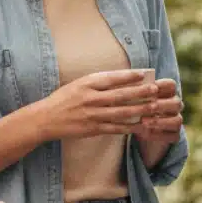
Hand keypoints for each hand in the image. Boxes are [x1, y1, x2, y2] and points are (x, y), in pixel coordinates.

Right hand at [41, 70, 164, 140]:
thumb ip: (99, 81)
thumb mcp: (79, 84)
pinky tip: (141, 125)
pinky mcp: (93, 129)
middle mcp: (90, 98)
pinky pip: (115, 128)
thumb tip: (124, 77)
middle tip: (155, 89)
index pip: (110, 78)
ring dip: (139, 110)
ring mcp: (92, 115)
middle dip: (139, 92)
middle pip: (119, 95)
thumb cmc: (64, 99)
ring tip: (154, 107)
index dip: (128, 76)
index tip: (143, 73)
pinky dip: (129, 127)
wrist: (46, 119)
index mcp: (86, 84)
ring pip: (120, 112)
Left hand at [134, 78, 182, 147]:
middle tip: (150, 107)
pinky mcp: (174, 135)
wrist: (138, 129)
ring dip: (160, 121)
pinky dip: (158, 135)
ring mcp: (176, 121)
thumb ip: (137, 95)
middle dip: (163, 105)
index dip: (164, 85)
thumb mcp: (135, 101)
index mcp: (168, 94)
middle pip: (177, 103)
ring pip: (177, 120)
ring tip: (144, 122)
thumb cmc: (135, 109)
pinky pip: (173, 136)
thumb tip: (131, 88)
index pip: (171, 85)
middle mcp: (175, 107)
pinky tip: (145, 134)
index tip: (152, 86)